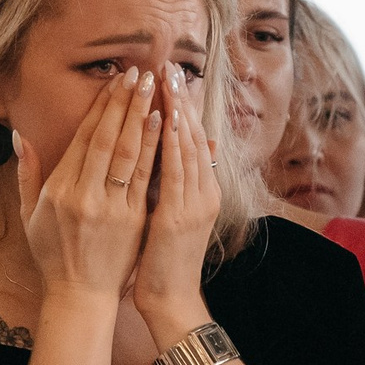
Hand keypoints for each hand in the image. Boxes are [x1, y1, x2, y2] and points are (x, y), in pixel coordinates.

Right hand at [18, 68, 156, 302]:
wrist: (81, 295)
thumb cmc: (54, 254)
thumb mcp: (29, 214)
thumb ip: (27, 174)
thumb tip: (21, 137)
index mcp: (59, 190)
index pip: (84, 138)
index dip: (100, 107)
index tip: (114, 82)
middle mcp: (85, 195)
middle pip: (108, 139)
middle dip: (124, 103)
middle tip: (138, 73)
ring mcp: (112, 208)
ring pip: (129, 154)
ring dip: (142, 118)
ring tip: (154, 89)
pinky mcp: (134, 219)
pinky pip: (146, 178)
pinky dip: (155, 149)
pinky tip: (163, 126)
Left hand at [134, 63, 220, 338]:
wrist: (172, 300)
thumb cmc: (165, 260)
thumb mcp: (179, 214)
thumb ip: (185, 179)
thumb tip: (199, 145)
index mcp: (199, 189)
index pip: (190, 138)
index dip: (181, 106)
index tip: (168, 77)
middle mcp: (202, 191)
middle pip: (191, 135)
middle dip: (179, 99)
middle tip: (167, 65)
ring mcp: (193, 203)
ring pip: (185, 147)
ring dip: (175, 111)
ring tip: (166, 80)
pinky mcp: (179, 216)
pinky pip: (174, 173)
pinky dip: (168, 144)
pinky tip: (162, 120)